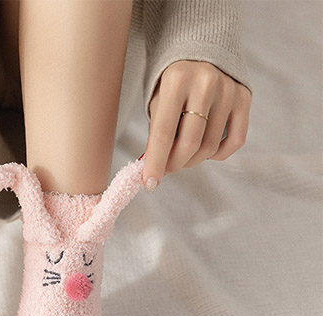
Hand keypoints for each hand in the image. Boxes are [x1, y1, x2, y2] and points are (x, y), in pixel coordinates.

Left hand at [141, 60, 251, 192]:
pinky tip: (205, 150)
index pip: (164, 133)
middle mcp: (206, 82)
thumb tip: (154, 171)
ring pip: (210, 147)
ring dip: (192, 161)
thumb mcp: (158, 100)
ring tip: (182, 155)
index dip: (156, 163)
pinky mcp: (245, 97)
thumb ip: (157, 134)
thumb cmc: (173, 82)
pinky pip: (234, 141)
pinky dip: (218, 155)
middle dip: (174, 164)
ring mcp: (228, 89)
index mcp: (177, 80)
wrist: (200, 50)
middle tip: (165, 169)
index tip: (150, 185)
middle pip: (190, 144)